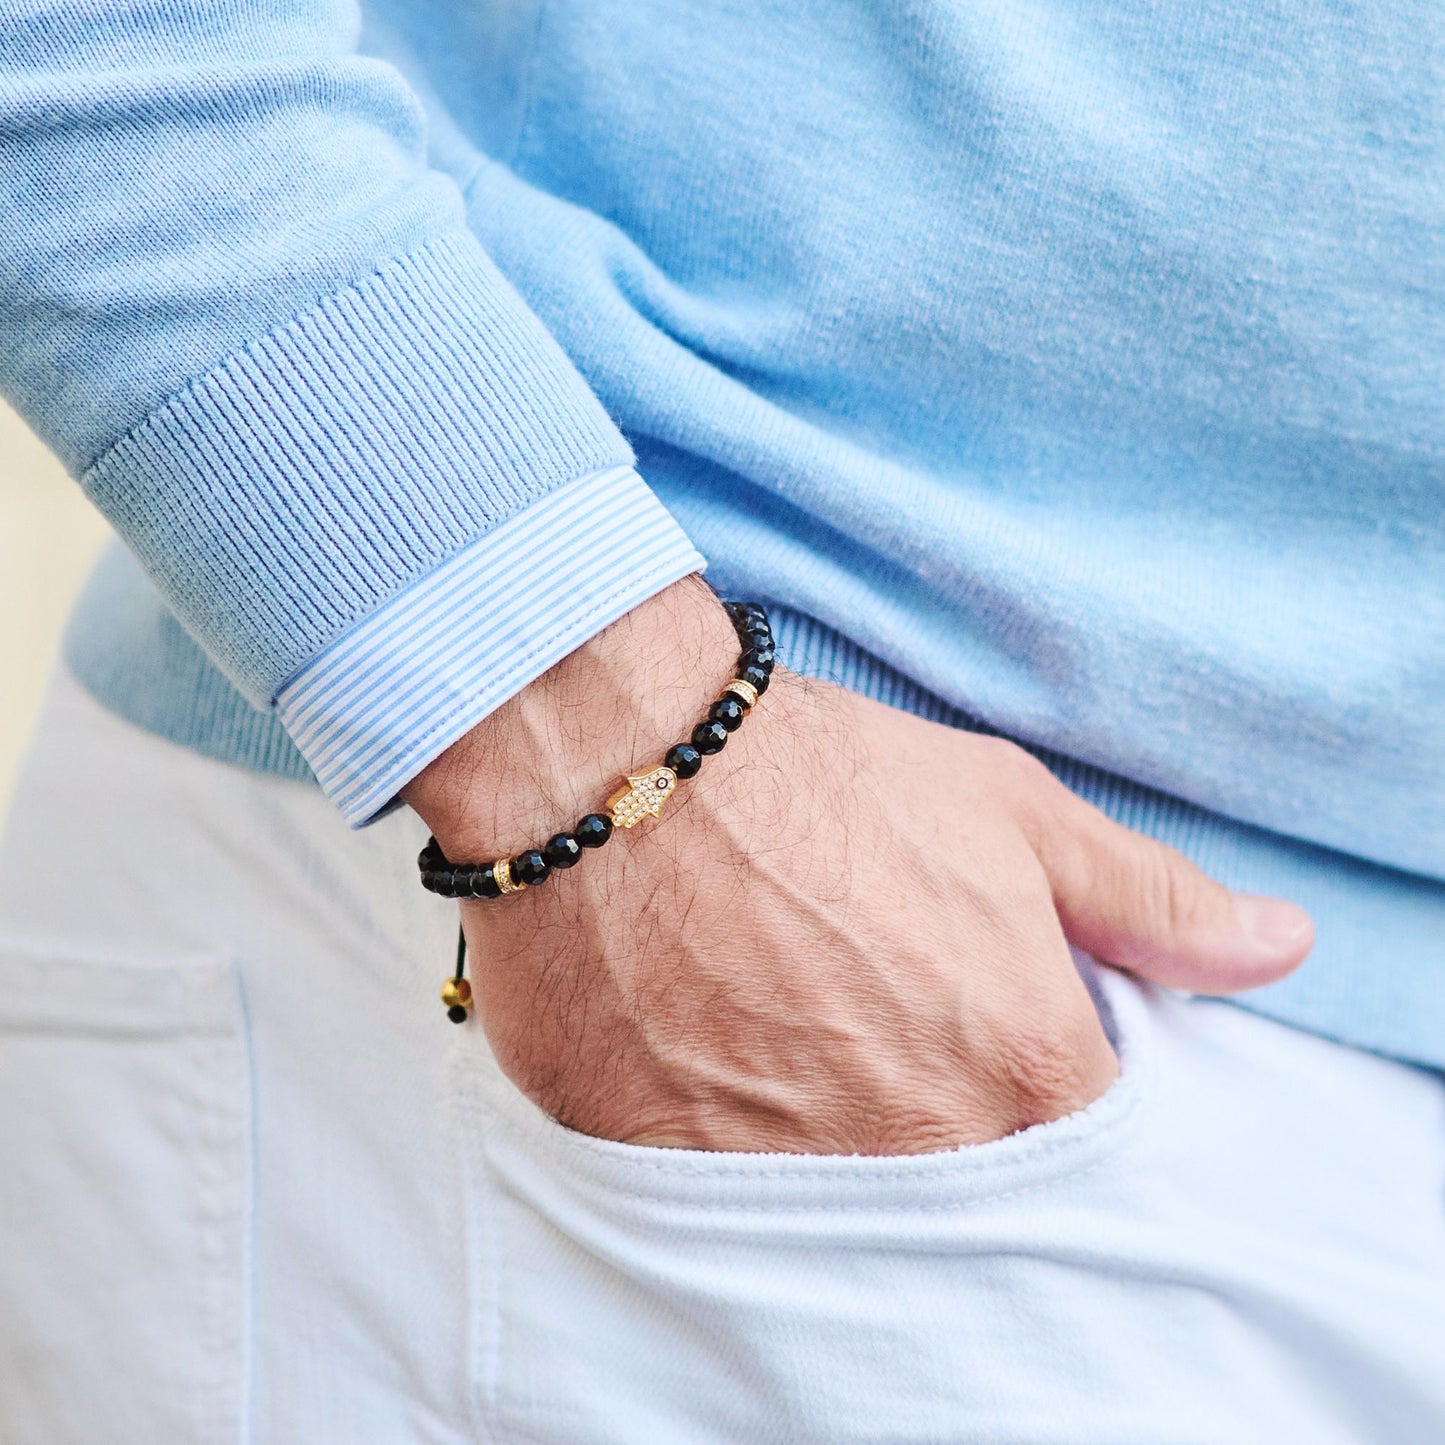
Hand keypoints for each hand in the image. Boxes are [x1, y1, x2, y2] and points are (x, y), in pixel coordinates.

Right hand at [403, 579, 1312, 1153]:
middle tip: (860, 1003)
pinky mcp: (673, 1173)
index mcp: (1025, 1069)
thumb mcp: (1009, 810)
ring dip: (827, 1121)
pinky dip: (730, 1131)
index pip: (1072, 1131)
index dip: (1018, 1060)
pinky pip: (728, 1192)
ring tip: (780, 1013)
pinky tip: (708, 1039)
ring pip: (848, 1194)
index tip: (962, 1006)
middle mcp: (920, 1149)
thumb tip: (1277, 950)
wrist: (621, 766)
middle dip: (928, 1100)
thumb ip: (1149, 901)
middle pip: (963, 1174)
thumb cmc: (822, 776)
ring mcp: (791, 1175)